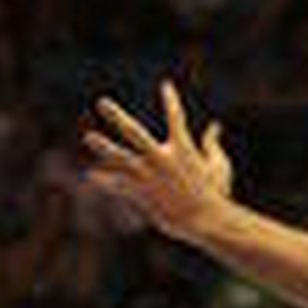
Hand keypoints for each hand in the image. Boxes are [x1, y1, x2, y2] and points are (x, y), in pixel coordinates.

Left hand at [84, 80, 232, 240]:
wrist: (207, 221)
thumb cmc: (216, 194)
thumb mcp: (219, 166)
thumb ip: (212, 144)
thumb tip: (215, 126)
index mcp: (183, 148)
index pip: (176, 117)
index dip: (171, 100)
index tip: (165, 85)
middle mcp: (162, 158)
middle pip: (135, 132)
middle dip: (117, 117)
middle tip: (102, 102)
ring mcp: (149, 176)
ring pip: (121, 158)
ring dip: (105, 147)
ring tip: (89, 137)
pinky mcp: (143, 194)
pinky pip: (120, 186)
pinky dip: (106, 182)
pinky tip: (91, 176)